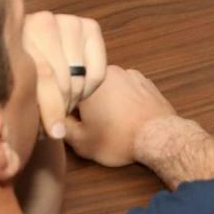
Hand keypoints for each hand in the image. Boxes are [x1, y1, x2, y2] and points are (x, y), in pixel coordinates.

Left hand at [21, 11, 107, 140]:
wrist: (28, 45)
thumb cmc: (17, 73)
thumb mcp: (12, 88)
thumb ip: (20, 102)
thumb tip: (29, 134)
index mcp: (16, 36)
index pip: (43, 77)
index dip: (51, 108)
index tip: (55, 133)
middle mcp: (43, 21)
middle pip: (63, 79)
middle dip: (62, 106)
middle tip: (55, 121)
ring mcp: (68, 21)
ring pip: (80, 77)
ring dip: (74, 98)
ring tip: (62, 103)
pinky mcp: (89, 26)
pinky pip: (97, 70)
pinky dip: (90, 87)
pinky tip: (76, 88)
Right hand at [63, 65, 178, 168]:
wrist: (159, 136)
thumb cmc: (118, 139)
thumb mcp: (81, 141)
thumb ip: (62, 126)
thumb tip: (54, 118)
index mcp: (89, 81)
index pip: (67, 89)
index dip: (65, 107)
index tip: (69, 120)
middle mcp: (110, 71)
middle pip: (88, 85)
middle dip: (86, 102)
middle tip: (89, 123)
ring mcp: (130, 74)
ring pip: (108, 86)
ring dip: (106, 100)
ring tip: (110, 122)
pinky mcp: (146, 81)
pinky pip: (127, 88)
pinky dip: (124, 99)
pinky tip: (125, 116)